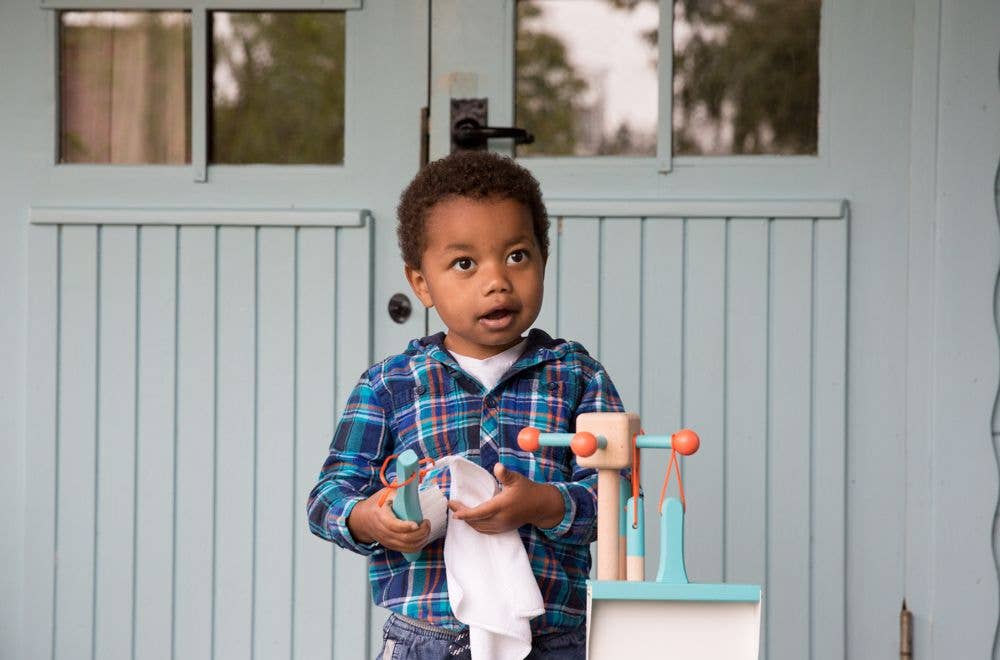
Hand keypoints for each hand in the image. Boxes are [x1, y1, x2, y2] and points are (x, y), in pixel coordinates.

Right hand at [347, 488, 430, 552]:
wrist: (362, 519)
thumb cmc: (377, 504)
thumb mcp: (385, 493)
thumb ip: (398, 488)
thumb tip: (413, 476)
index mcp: (381, 517)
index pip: (394, 525)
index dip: (406, 526)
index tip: (417, 523)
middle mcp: (384, 532)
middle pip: (404, 538)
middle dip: (420, 533)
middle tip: (427, 523)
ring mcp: (388, 541)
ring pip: (407, 546)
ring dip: (421, 540)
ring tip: (426, 529)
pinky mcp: (392, 546)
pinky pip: (407, 551)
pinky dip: (418, 546)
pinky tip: (423, 538)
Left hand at [448, 463, 564, 534]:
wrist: (541, 506)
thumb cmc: (527, 490)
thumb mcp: (517, 479)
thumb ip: (505, 474)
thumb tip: (497, 466)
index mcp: (501, 506)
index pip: (479, 512)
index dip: (464, 512)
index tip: (453, 508)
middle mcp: (500, 519)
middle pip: (476, 521)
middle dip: (462, 514)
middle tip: (452, 505)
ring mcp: (502, 526)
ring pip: (479, 528)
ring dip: (468, 521)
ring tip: (459, 511)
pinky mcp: (504, 529)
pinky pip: (485, 530)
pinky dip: (476, 526)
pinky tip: (471, 519)